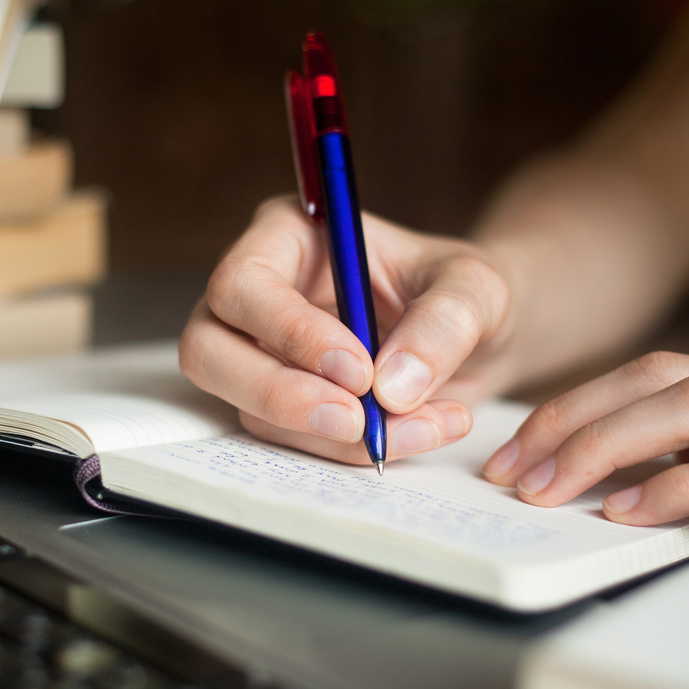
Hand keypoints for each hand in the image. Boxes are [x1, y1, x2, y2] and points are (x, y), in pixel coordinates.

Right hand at [179, 196, 510, 464]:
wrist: (479, 340)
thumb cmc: (463, 292)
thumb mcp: (476, 289)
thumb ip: (444, 322)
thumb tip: (392, 386)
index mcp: (287, 237)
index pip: (244, 285)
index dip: (289, 333)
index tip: (359, 371)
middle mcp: (257, 296)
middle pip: (209, 352)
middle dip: (280, 396)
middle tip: (357, 423)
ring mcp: (258, 356)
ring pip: (250, 409)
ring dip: (335, 435)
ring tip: (427, 425)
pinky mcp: (278, 407)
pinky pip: (290, 441)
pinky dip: (351, 451)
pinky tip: (417, 433)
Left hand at [483, 351, 688, 540]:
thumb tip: (651, 484)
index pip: (665, 372)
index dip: (585, 403)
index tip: (527, 443)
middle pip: (663, 378)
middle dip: (574, 418)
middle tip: (513, 467)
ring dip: (606, 446)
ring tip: (548, 488)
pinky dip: (681, 490)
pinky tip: (629, 515)